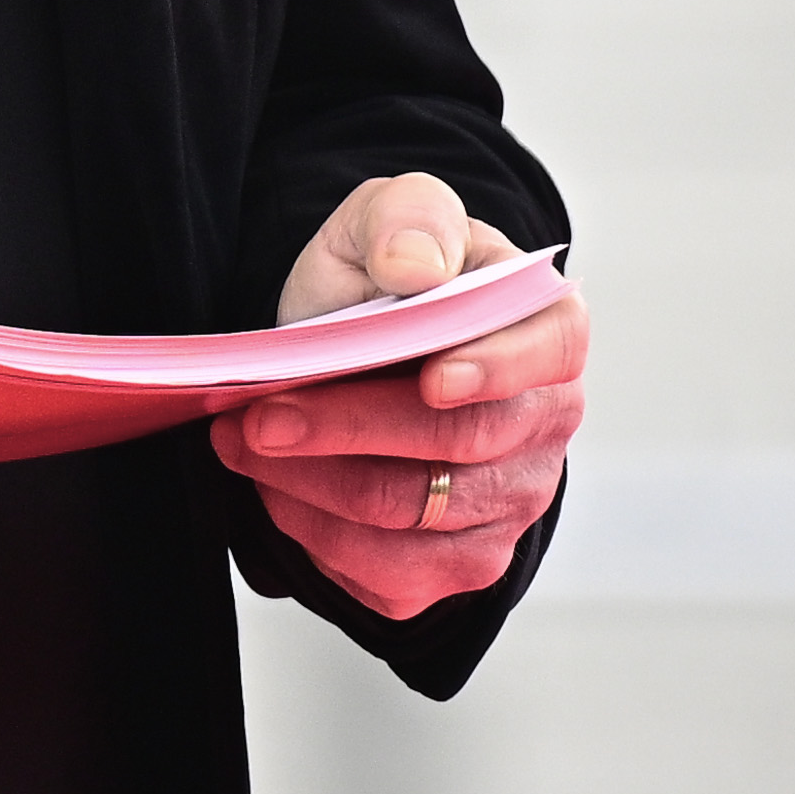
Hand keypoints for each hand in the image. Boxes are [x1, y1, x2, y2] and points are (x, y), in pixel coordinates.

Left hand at [210, 173, 583, 623]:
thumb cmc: (382, 286)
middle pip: (459, 444)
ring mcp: (512, 502)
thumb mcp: (388, 218)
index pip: (546, 354)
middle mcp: (546, 424)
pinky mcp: (464, 561)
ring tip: (245, 446)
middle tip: (260, 416)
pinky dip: (319, 538)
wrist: (350, 355)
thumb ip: (409, 217)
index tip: (431, 380)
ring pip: (412, 517)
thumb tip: (416, 265)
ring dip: (313, 488)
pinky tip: (280, 492)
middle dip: (346, 430)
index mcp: (549, 330)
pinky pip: (393, 576)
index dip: (494, 371)